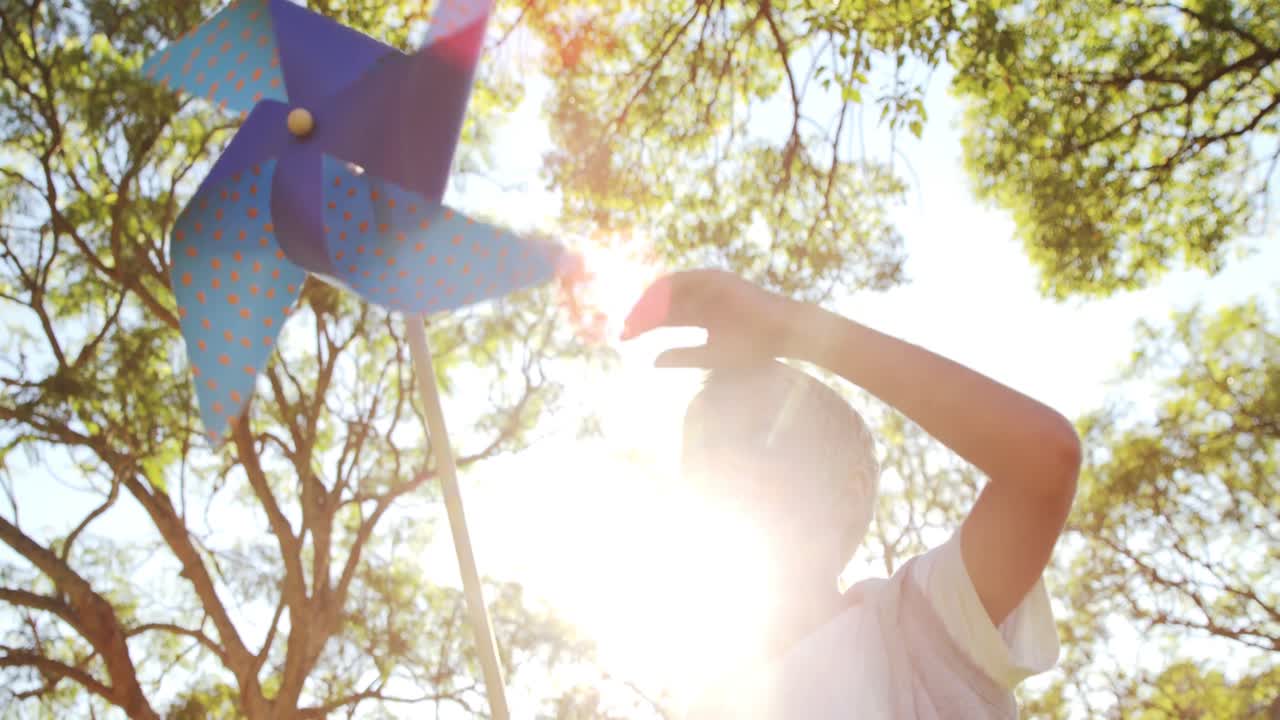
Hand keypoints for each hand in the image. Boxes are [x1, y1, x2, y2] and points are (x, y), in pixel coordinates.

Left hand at [621, 269, 801, 367]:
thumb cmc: (753, 347)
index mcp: (700, 314)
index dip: (641, 326)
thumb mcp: (711, 355)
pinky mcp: (717, 278)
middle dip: (640, 315)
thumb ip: (683, 356)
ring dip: (650, 302)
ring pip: (669, 289)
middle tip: (623, 330)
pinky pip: (685, 280)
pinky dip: (668, 290)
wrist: (783, 332)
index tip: (623, 337)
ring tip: (635, 320)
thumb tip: (652, 362)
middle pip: (661, 302)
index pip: (662, 317)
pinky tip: (654, 306)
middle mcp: (700, 297)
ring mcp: (708, 286)